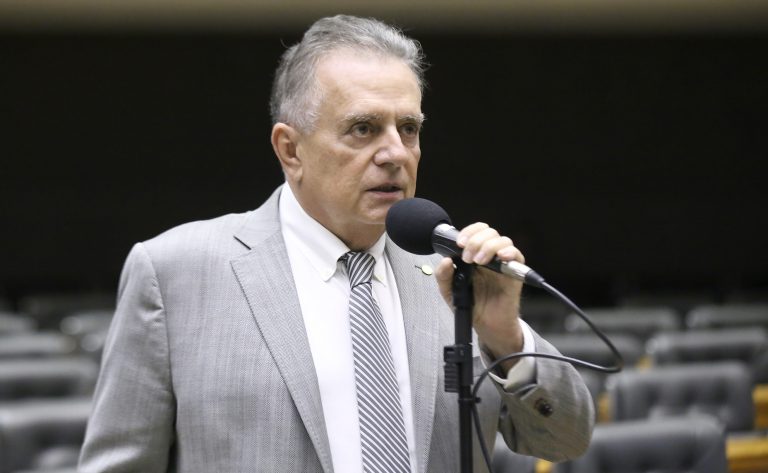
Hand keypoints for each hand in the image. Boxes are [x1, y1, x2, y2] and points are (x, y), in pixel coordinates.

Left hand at [435, 222, 524, 370]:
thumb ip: (443, 276)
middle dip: (476, 240)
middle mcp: (489, 256)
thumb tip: (445, 261)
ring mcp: (502, 264)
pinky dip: (509, 252)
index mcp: (474, 255)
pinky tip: (500, 258)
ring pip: (502, 240)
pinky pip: (517, 255)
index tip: (459, 243)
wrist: (486, 326)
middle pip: (489, 232)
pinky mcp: (514, 274)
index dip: (468, 232)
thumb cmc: (472, 306)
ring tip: (478, 262)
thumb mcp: (449, 292)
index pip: (475, 232)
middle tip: (467, 257)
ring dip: (489, 246)